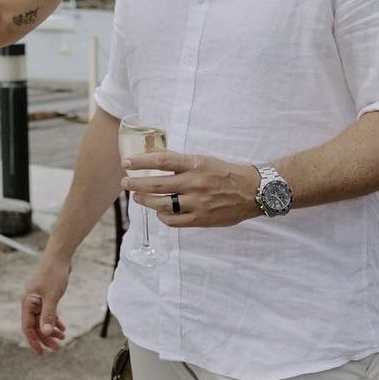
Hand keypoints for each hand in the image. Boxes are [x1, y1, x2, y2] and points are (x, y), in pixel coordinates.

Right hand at [21, 256, 69, 354]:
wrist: (59, 257)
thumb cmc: (53, 274)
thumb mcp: (52, 297)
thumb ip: (48, 315)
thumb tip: (46, 333)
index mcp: (28, 303)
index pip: (27, 327)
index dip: (33, 341)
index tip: (41, 353)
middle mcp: (30, 302)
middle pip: (35, 325)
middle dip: (46, 338)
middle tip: (58, 348)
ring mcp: (38, 299)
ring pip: (42, 320)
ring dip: (51, 331)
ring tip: (62, 339)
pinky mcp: (46, 296)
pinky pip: (48, 313)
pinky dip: (54, 321)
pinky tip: (63, 327)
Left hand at [121, 151, 260, 227]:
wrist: (253, 191)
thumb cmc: (226, 173)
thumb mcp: (204, 160)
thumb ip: (182, 162)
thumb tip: (155, 159)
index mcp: (196, 164)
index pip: (162, 160)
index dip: (141, 161)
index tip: (126, 162)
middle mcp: (195, 183)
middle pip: (156, 184)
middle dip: (136, 184)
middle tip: (125, 182)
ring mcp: (197, 203)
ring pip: (161, 204)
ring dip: (145, 200)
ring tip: (137, 197)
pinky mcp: (200, 219)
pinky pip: (172, 220)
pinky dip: (161, 216)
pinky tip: (158, 211)